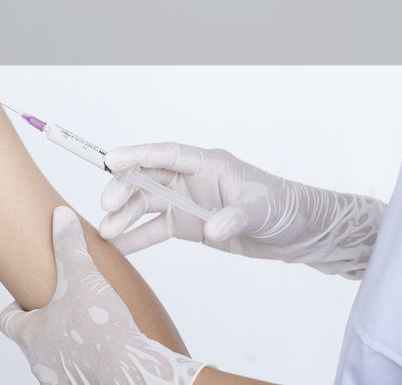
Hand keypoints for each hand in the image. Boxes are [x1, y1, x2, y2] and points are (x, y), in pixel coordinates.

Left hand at [0, 206, 206, 384]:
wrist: (133, 371)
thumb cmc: (100, 327)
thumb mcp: (81, 274)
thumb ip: (68, 244)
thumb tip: (60, 216)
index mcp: (30, 335)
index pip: (6, 320)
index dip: (16, 305)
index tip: (30, 295)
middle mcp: (40, 361)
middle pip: (32, 337)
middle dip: (46, 321)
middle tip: (65, 304)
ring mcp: (61, 379)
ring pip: (56, 356)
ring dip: (67, 341)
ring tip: (89, 323)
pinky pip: (79, 371)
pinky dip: (88, 358)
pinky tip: (107, 345)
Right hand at [98, 143, 384, 277]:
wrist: (297, 233)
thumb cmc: (283, 207)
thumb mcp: (262, 209)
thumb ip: (235, 217)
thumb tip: (211, 228)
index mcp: (206, 164)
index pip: (165, 154)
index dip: (137, 155)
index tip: (112, 160)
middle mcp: (190, 180)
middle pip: (147, 180)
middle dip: (124, 192)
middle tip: (107, 208)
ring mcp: (186, 202)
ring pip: (145, 206)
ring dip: (124, 218)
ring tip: (104, 234)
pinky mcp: (187, 225)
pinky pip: (154, 230)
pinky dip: (134, 238)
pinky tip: (115, 247)